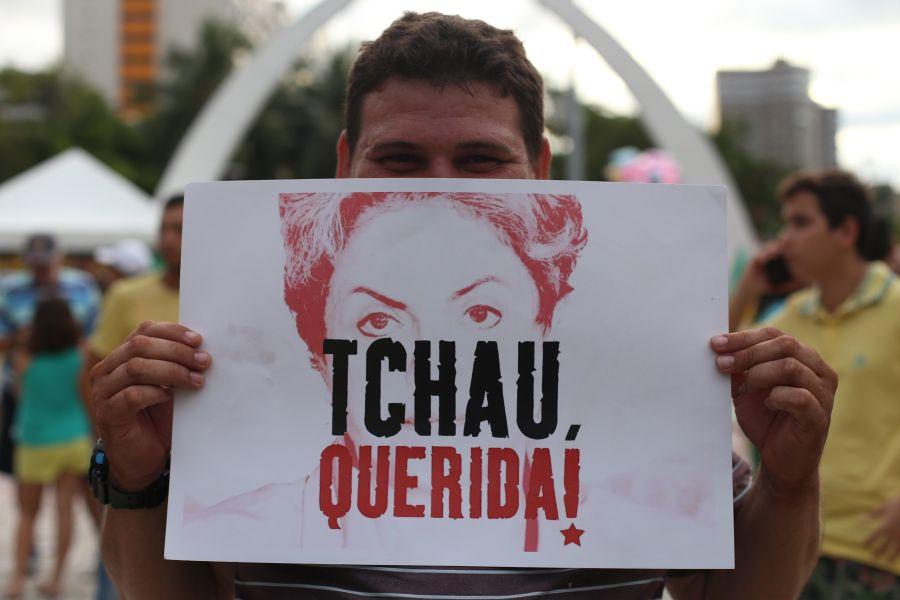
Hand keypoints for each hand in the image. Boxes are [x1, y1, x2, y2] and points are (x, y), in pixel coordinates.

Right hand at [91, 321, 210, 491]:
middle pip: (140, 346)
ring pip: (136, 368)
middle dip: (177, 351)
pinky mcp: (107, 415)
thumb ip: (176, 363)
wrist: (146, 459)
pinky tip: (169, 397)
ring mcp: (102, 393)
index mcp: (121, 356)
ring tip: (196, 380)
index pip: (144, 330)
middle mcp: (106, 371)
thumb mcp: (170, 385)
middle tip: (203, 362)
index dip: (172, 331)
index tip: (198, 340)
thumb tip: (202, 346)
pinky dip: (154, 393)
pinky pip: (131, 396)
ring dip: (172, 371)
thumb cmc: (159, 418)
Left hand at [711, 327, 836, 496]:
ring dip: (759, 373)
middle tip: (721, 364)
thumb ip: (737, 369)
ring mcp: (823, 393)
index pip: (774, 335)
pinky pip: (800, 397)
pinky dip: (777, 396)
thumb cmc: (765, 419)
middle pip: (785, 344)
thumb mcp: (745, 389)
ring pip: (792, 366)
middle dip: (747, 352)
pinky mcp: (820, 417)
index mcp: (802, 357)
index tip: (715, 344)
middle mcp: (818, 370)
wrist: (780, 460)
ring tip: (744, 387)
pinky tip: (766, 403)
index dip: (744, 337)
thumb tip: (718, 349)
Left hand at [865, 497, 899, 561]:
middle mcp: (893, 533)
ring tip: (886, 562)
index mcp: (885, 525)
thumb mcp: (885, 506)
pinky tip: (897, 559)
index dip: (868, 541)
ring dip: (890, 556)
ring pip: (895, 549)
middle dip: (878, 551)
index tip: (863, 546)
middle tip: (873, 557)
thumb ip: (874, 514)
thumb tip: (862, 519)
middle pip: (884, 545)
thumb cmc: (898, 504)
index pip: (874, 536)